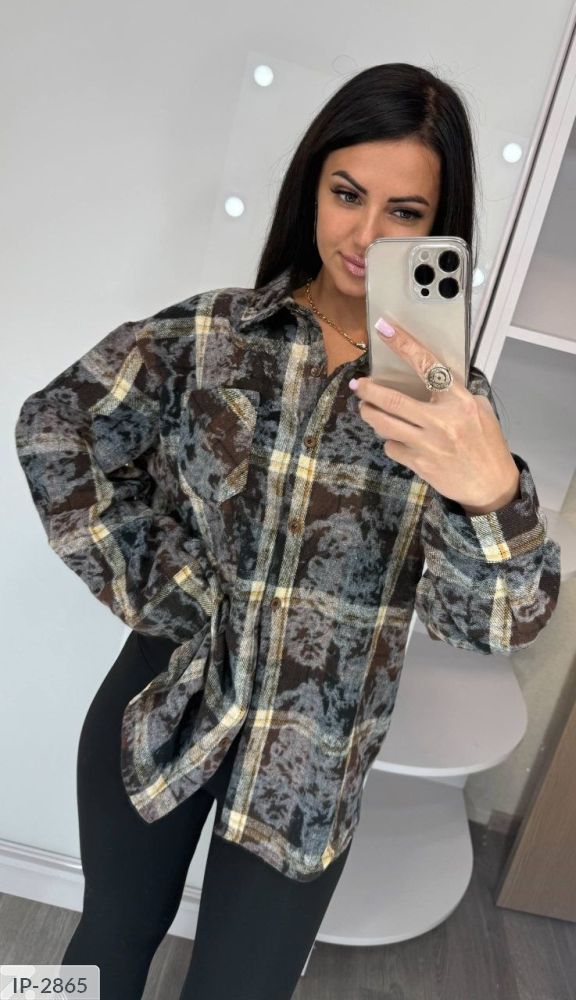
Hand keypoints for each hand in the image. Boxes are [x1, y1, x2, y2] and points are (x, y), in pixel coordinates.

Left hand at [350, 317, 520, 514]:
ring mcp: (427, 443)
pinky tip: (398, 440)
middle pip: (392, 400)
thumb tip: (429, 381)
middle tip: (358, 385)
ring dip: (370, 414)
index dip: (404, 345)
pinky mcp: (418, 462)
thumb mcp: (480, 410)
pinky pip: (391, 446)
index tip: (385, 330)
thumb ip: (455, 395)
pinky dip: (391, 441)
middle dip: (368, 390)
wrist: (490, 485)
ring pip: (384, 424)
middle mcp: (441, 420)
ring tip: (368, 409)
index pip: (427, 365)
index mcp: (459, 401)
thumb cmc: (486, 445)